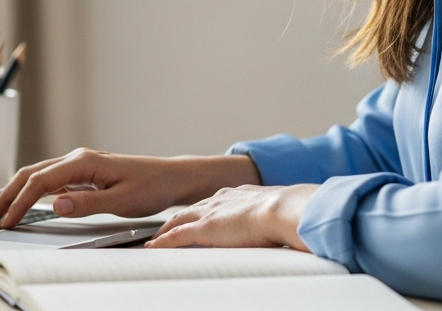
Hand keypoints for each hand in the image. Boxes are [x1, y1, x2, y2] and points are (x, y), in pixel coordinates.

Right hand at [0, 149, 261, 228]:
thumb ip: (86, 203)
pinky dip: (29, 190)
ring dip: (14, 192)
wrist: (172, 178)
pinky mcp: (84, 173)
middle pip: (30, 174)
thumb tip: (55, 204)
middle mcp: (77, 159)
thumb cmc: (151, 187)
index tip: (5, 221)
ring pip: (36, 175)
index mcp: (83, 162)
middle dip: (6, 196)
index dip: (18, 203)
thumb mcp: (121, 201)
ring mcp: (79, 164)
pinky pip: (48, 179)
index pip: (39, 182)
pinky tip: (22, 201)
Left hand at [145, 183, 318, 250]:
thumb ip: (272, 219)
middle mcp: (220, 200)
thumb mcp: (277, 213)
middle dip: (177, 218)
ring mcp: (210, 213)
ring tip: (155, 238)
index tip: (196, 217)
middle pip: (191, 209)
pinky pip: (176, 236)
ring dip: (165, 229)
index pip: (212, 203)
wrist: (283, 209)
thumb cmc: (287, 213)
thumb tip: (284, 228)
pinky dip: (163, 242)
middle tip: (165, 226)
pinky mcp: (204, 229)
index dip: (202, 211)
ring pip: (178, 220)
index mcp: (238, 195)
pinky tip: (153, 247)